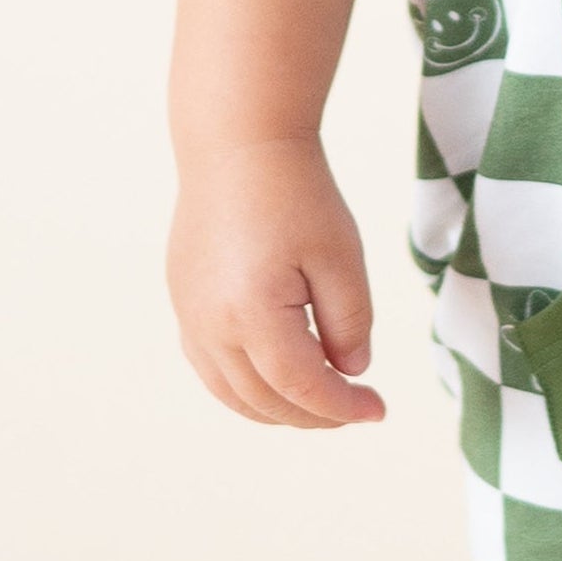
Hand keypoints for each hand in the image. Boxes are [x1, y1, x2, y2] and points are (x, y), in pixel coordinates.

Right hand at [168, 137, 383, 425]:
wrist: (238, 145)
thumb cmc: (297, 194)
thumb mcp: (342, 258)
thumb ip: (350, 323)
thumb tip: (350, 372)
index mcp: (252, 314)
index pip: (302, 388)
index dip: (343, 408)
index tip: (378, 409)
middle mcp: (210, 325)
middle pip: (264, 401)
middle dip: (315, 415)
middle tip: (357, 407)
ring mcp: (189, 316)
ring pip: (231, 394)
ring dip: (279, 409)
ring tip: (323, 401)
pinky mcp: (183, 302)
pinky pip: (210, 367)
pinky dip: (246, 387)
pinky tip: (280, 378)